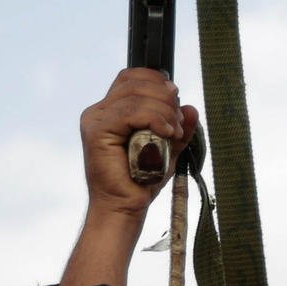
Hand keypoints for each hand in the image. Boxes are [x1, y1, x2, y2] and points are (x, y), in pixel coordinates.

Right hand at [58, 71, 200, 285]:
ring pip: (136, 95)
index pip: (133, 77)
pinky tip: (166, 132)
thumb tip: (191, 108)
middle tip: (177, 122)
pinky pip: (130, 112)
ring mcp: (96, 120)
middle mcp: (99, 111)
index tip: (176, 103)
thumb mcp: (169, 148)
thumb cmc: (143, 181)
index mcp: (112, 110)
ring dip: (163, 110)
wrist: (125, 207)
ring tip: (173, 132)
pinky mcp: (97, 130)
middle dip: (164, 96)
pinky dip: (154, 118)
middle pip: (134, 81)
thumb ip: (179, 127)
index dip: (157, 82)